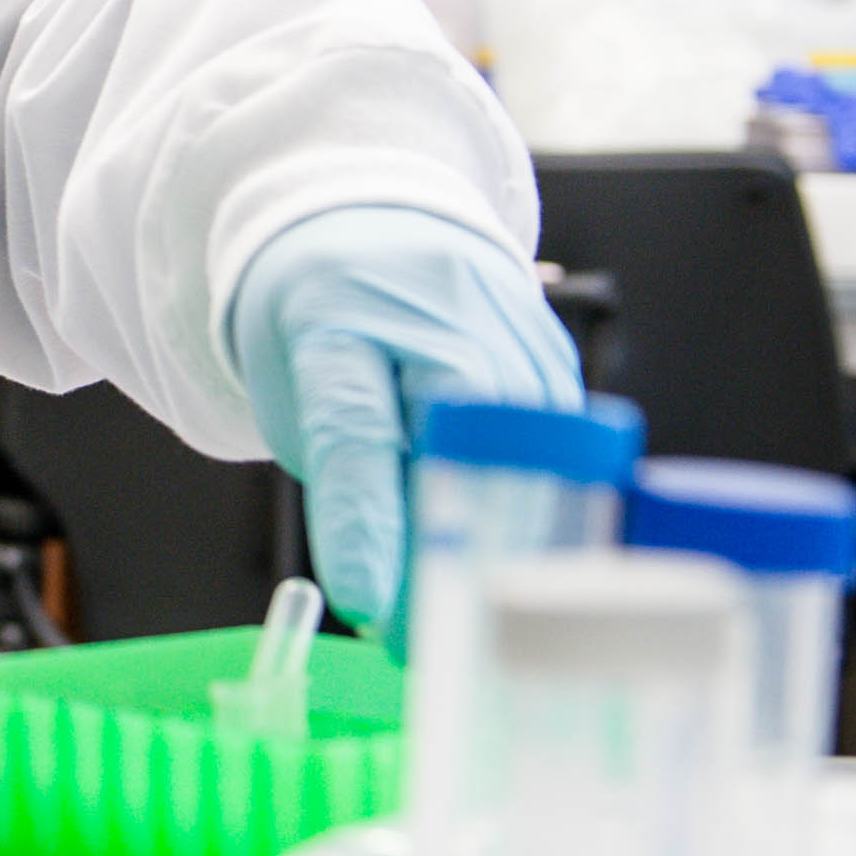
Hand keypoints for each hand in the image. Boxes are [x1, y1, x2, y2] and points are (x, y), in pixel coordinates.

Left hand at [225, 206, 584, 635]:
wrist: (362, 214)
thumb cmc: (316, 315)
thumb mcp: (294, 393)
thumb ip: (343, 484)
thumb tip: (390, 601)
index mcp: (338, 318)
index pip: (356, 430)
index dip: (365, 524)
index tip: (371, 605)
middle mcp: (433, 312)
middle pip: (464, 451)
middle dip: (456, 555)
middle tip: (434, 641)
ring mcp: (507, 324)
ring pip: (529, 455)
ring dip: (511, 543)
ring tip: (479, 616)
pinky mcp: (554, 349)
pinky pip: (561, 444)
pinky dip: (541, 504)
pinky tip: (523, 552)